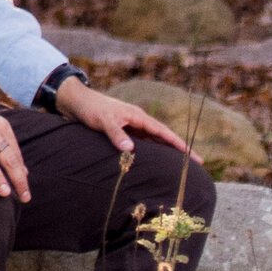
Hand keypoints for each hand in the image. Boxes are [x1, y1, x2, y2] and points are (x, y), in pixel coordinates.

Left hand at [55, 77, 196, 160]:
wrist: (76, 102)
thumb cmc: (90, 108)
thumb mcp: (103, 120)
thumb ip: (116, 134)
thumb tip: (130, 150)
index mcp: (138, 117)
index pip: (164, 133)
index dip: (179, 145)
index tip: (194, 157)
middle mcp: (138, 121)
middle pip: (163, 138)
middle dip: (179, 151)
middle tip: (195, 166)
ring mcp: (131, 127)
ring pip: (153, 142)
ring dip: (166, 153)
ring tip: (180, 168)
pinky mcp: (123, 132)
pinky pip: (142, 144)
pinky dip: (151, 153)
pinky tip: (154, 164)